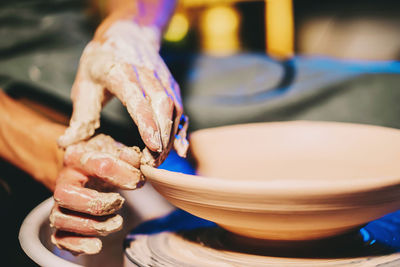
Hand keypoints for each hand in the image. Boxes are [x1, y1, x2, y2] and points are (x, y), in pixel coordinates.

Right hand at [50, 134, 142, 254]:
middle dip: (96, 203)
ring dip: (91, 226)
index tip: (138, 181)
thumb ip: (129, 156)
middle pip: (65, 194)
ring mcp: (59, 203)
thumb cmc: (101, 160)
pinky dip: (77, 245)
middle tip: (119, 202)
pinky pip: (59, 238)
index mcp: (78, 157)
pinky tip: (97, 244)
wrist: (83, 169)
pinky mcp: (61, 223)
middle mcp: (64, 181)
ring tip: (116, 223)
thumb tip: (137, 161)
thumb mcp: (115, 151)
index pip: (99, 165)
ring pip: (61, 219)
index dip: (123, 174)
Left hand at [58, 19, 187, 164]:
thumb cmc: (101, 62)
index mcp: (119, 71)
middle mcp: (147, 74)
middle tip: (152, 164)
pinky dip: (181, 130)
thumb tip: (67, 144)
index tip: (152, 146)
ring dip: (170, 137)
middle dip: (161, 137)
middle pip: (162, 106)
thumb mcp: (84, 83)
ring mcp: (163, 79)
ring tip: (159, 160)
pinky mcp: (171, 86)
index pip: (137, 98)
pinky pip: (180, 109)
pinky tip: (179, 149)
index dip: (146, 122)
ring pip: (174, 109)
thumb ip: (80, 116)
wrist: (128, 35)